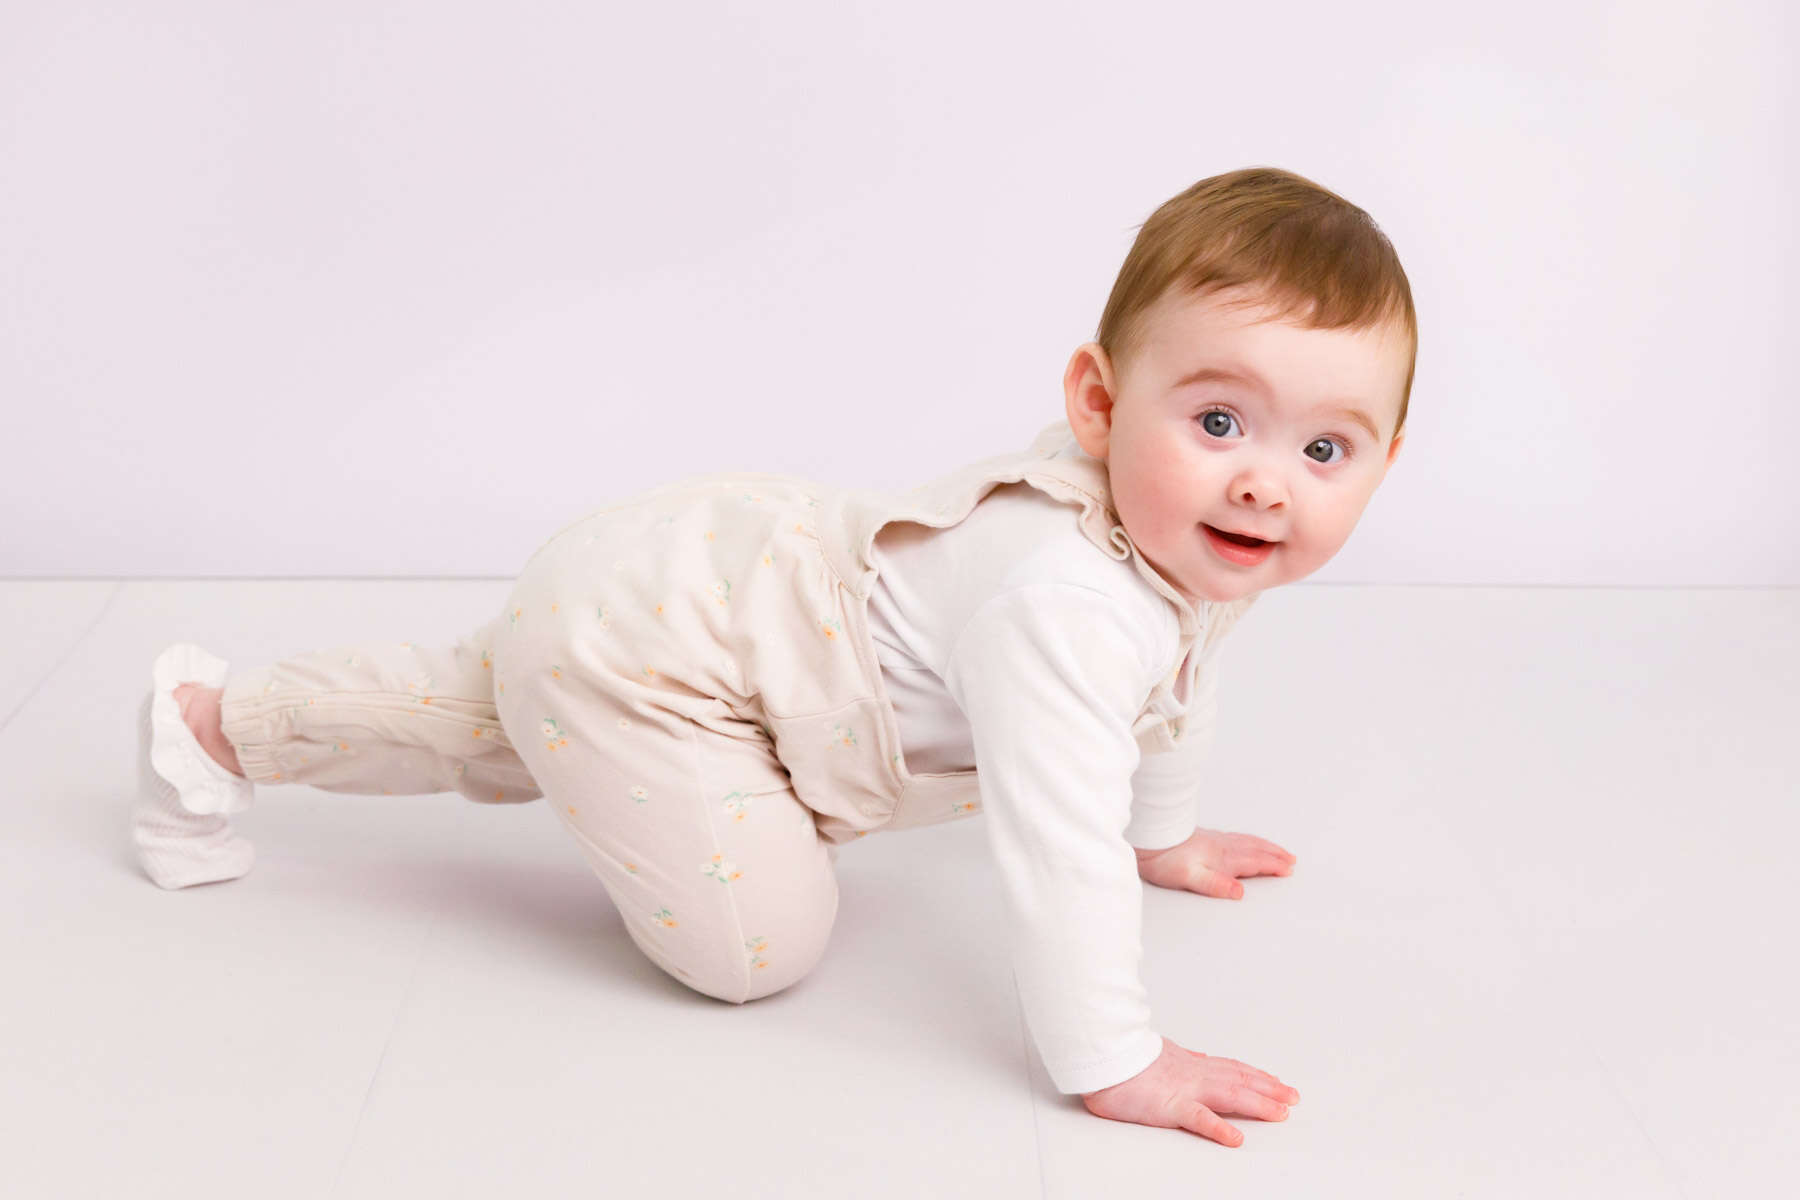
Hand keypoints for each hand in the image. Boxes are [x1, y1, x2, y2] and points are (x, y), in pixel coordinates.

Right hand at [1081, 1036, 1298, 1146]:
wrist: (1101, 1057)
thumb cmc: (1122, 1058)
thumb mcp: (1158, 1052)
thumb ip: (1180, 1058)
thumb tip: (1197, 1056)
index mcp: (1189, 1064)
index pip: (1231, 1068)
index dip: (1256, 1075)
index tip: (1276, 1081)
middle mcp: (1194, 1074)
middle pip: (1240, 1080)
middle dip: (1270, 1089)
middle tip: (1293, 1097)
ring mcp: (1185, 1089)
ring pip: (1230, 1095)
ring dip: (1259, 1104)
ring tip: (1281, 1113)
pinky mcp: (1170, 1106)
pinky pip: (1199, 1118)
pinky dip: (1219, 1128)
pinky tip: (1236, 1138)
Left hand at [1133, 827, 1294, 898]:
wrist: (1148, 839)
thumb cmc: (1165, 860)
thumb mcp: (1190, 878)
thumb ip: (1216, 884)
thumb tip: (1240, 891)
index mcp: (1223, 859)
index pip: (1255, 862)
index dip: (1273, 865)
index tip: (1289, 869)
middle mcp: (1222, 847)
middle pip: (1256, 849)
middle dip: (1275, 854)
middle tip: (1291, 859)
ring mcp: (1215, 840)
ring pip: (1247, 841)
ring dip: (1265, 846)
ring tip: (1277, 849)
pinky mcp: (1206, 838)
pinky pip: (1237, 838)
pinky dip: (1250, 840)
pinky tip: (1245, 841)